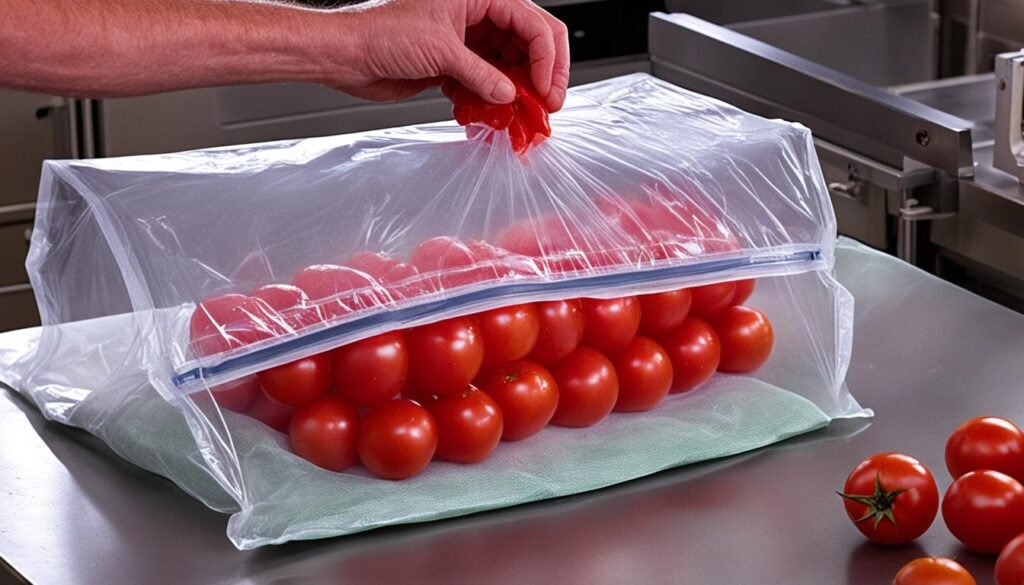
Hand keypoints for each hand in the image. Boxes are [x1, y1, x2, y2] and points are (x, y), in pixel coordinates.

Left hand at [331, 0, 569, 110]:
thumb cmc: (381, 34)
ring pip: (510, 66)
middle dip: (539, 76)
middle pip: (529, 44)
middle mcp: (477, 15)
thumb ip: (482, 75)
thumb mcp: (441, 52)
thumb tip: (510, 94)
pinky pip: (487, 82)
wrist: (348, 55)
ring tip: (518, 115)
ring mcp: (468, 40)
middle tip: (545, 105)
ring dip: (515, 93)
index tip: (546, 90)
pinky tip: (486, 113)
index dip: (547, 59)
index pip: (533, 25)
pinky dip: (490, 100)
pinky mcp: (456, 64)